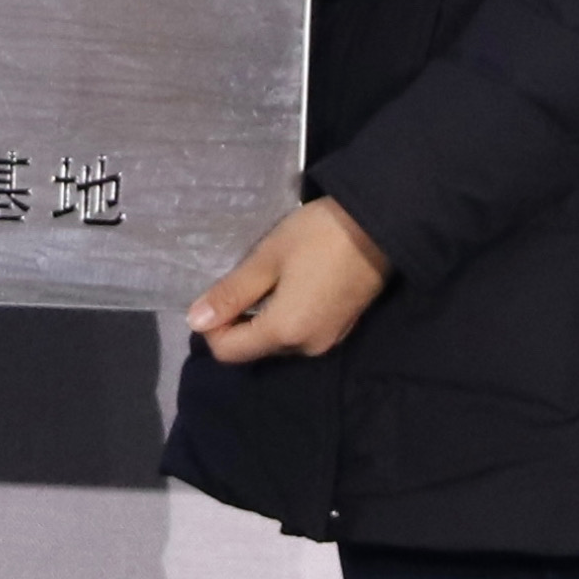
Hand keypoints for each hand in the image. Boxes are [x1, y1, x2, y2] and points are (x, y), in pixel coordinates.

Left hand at [187, 196, 389, 362]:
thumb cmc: (319, 236)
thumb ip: (232, 293)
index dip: (212, 327)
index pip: (228, 352)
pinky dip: (286, 317)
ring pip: (277, 342)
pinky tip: (294, 284)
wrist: (382, 225)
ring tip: (272, 278)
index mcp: (284, 332)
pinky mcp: (341, 330)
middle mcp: (306, 348)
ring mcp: (327, 341)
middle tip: (247, 279)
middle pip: (253, 349)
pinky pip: (300, 333)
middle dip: (239, 322)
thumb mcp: (267, 259)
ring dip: (263, 318)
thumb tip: (195, 321)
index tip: (219, 293)